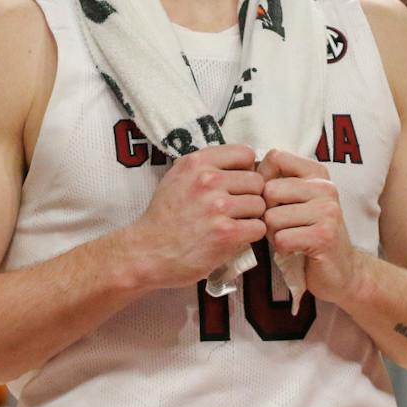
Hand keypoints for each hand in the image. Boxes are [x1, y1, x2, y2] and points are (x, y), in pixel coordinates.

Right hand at [125, 144, 265, 288]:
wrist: (146, 253)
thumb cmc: (163, 218)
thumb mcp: (176, 178)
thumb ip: (205, 167)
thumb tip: (243, 164)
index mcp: (196, 162)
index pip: (246, 153)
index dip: (246, 170)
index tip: (237, 184)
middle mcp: (207, 180)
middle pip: (257, 181)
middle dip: (250, 195)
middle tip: (236, 209)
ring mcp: (217, 207)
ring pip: (260, 205)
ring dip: (251, 217)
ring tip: (233, 224)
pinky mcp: (226, 233)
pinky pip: (258, 227)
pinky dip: (251, 235)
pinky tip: (235, 238)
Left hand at [258, 149, 356, 303]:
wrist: (340, 270)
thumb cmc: (308, 233)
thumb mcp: (297, 200)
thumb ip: (278, 183)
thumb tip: (244, 172)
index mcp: (317, 174)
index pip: (276, 157)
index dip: (262, 178)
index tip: (270, 198)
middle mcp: (325, 187)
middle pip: (268, 190)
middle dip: (266, 213)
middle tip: (283, 226)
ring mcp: (327, 211)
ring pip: (271, 217)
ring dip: (273, 234)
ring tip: (291, 238)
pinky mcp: (324, 236)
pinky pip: (281, 239)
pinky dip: (282, 248)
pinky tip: (296, 249)